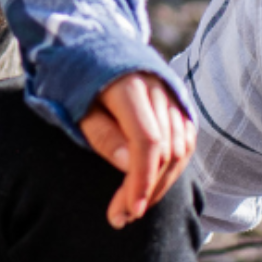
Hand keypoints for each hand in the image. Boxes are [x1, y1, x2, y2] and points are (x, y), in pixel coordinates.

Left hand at [78, 71, 194, 228]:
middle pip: (167, 150)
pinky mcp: (178, 102)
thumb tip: (130, 167)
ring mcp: (173, 94)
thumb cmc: (76, 79)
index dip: (141, 180)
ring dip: (161, 183)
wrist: (90, 43)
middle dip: (147, 189)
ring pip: (180, 149)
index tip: (129, 210)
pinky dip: (172, 167)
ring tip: (134, 206)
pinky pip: (185, 140)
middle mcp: (159, 88)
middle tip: (121, 217)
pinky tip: (151, 184)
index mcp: (131, 87)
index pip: (148, 141)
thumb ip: (103, 135)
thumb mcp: (76, 107)